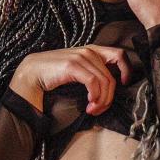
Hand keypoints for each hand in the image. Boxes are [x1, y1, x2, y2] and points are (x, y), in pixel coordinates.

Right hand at [9, 45, 132, 117]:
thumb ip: (93, 73)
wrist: (32, 73)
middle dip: (109, 97)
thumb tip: (109, 90)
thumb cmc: (55, 74)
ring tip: (92, 109)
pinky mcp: (73, 65)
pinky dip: (94, 96)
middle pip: (111, 76)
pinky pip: (93, 83)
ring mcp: (81, 56)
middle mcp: (89, 51)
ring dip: (101, 100)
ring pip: (104, 81)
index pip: (119, 55)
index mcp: (92, 50)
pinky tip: (89, 104)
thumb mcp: (78, 70)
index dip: (127, 70)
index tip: (124, 84)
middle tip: (100, 109)